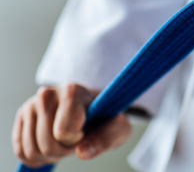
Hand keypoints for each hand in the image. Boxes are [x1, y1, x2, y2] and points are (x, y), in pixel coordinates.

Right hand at [12, 83, 131, 167]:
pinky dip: (36, 157)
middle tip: (77, 139)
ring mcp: (31, 105)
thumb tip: (82, 152)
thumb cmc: (107, 118)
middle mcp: (47, 94)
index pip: (64, 132)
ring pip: (31, 150)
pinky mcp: (22, 116)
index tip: (87, 129)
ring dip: (51, 155)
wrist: (94, 108)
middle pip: (47, 144)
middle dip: (64, 150)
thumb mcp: (117, 128)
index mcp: (72, 91)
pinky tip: (51, 145)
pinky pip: (21, 151)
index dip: (77, 140)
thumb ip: (105, 139)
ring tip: (65, 141)